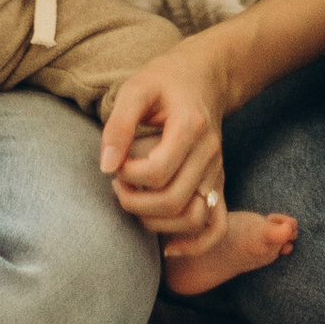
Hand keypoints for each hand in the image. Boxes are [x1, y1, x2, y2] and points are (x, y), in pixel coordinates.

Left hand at [96, 41, 236, 236]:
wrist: (204, 77)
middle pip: (173, 200)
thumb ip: (119, 125)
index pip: (157, 171)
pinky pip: (217, 225)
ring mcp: (217, 171)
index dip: (128, 174)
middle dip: (135, 202)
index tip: (115, 163)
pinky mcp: (218, 184)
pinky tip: (169, 246)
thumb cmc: (164, 80)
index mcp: (190, 126)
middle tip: (117, 185)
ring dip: (157, 222)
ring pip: (193, 218)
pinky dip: (195, 243)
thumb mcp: (135, 88)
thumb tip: (106, 166)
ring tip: (134, 202)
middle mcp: (210, 153)